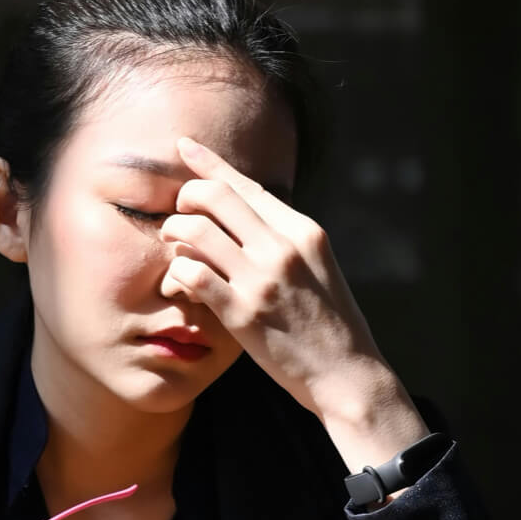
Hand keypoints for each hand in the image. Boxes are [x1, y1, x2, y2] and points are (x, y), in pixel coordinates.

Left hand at [159, 136, 427, 463]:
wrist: (346, 372)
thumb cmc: (326, 322)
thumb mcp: (315, 266)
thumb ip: (282, 239)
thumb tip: (244, 215)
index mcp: (302, 229)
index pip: (245, 184)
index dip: (208, 163)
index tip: (183, 147)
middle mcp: (282, 246)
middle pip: (213, 196)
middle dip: (184, 200)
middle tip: (178, 220)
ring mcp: (262, 278)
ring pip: (194, 230)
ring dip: (174, 237)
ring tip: (177, 254)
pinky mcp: (242, 312)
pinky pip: (191, 274)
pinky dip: (177, 274)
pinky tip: (182, 285)